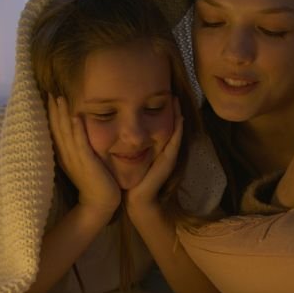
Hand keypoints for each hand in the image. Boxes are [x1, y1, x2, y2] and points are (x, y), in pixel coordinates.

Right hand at [48, 95, 120, 216]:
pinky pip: (81, 143)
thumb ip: (78, 148)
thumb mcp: (83, 161)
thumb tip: (77, 132)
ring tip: (59, 97)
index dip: (51, 113)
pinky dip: (78, 129)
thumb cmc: (95, 181)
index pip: (55, 130)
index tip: (48, 95)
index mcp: (64, 154)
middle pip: (57, 128)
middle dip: (53, 109)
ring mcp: (76, 159)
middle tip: (50, 90)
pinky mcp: (87, 163)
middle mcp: (66, 155)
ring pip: (66, 133)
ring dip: (62, 114)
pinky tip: (76, 116)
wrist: (101, 203)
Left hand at [126, 97, 183, 215]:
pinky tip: (179, 119)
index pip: (159, 126)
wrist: (135, 200)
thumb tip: (114, 131)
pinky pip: (175, 142)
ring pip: (175, 131)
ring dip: (177, 116)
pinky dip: (178, 131)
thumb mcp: (126, 158)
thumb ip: (125, 146)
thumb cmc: (128, 180)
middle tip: (172, 93)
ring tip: (177, 101)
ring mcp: (168, 156)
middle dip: (172, 110)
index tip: (159, 96)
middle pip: (170, 126)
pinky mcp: (168, 161)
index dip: (160, 111)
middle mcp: (163, 151)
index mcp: (154, 149)